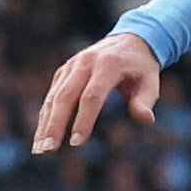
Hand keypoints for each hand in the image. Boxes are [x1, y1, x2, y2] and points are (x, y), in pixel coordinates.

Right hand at [31, 32, 162, 153]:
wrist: (129, 41)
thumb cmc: (141, 68)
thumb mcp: (150, 82)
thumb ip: (145, 101)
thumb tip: (146, 119)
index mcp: (108, 64)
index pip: (92, 95)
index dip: (83, 119)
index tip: (76, 143)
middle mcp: (86, 62)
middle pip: (66, 96)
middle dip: (55, 124)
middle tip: (48, 150)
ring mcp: (72, 65)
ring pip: (54, 96)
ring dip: (45, 123)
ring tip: (39, 149)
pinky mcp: (64, 71)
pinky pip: (52, 95)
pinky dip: (45, 116)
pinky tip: (41, 136)